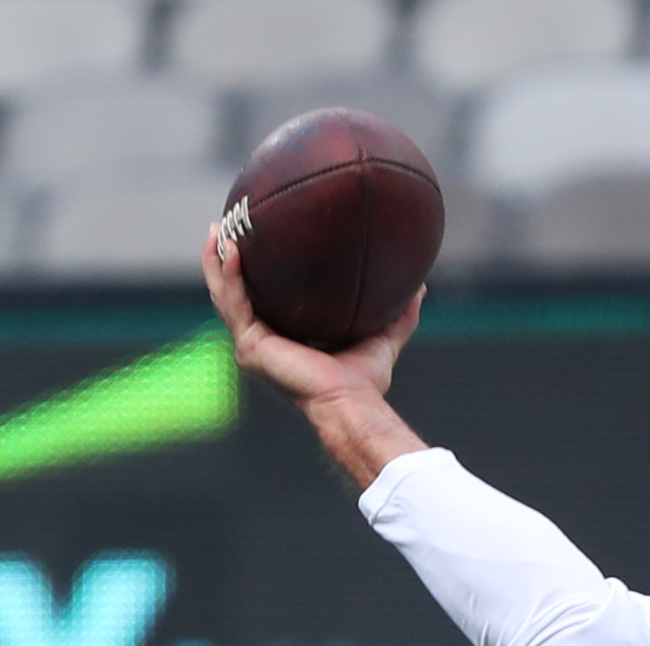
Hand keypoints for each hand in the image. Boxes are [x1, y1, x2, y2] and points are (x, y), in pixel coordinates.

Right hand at [201, 218, 417, 412]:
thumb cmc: (366, 382)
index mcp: (283, 338)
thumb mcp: (383, 338)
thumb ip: (399, 315)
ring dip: (216, 260)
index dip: (254, 271)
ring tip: (217, 228)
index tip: (254, 239)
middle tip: (226, 224)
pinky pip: (233, 302)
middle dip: (226, 257)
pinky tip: (230, 248)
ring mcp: (252, 344)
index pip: (261, 298)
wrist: (353, 403)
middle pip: (235, 291)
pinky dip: (229, 274)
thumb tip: (420, 286)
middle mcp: (261, 341)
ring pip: (224, 293)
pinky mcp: (251, 346)